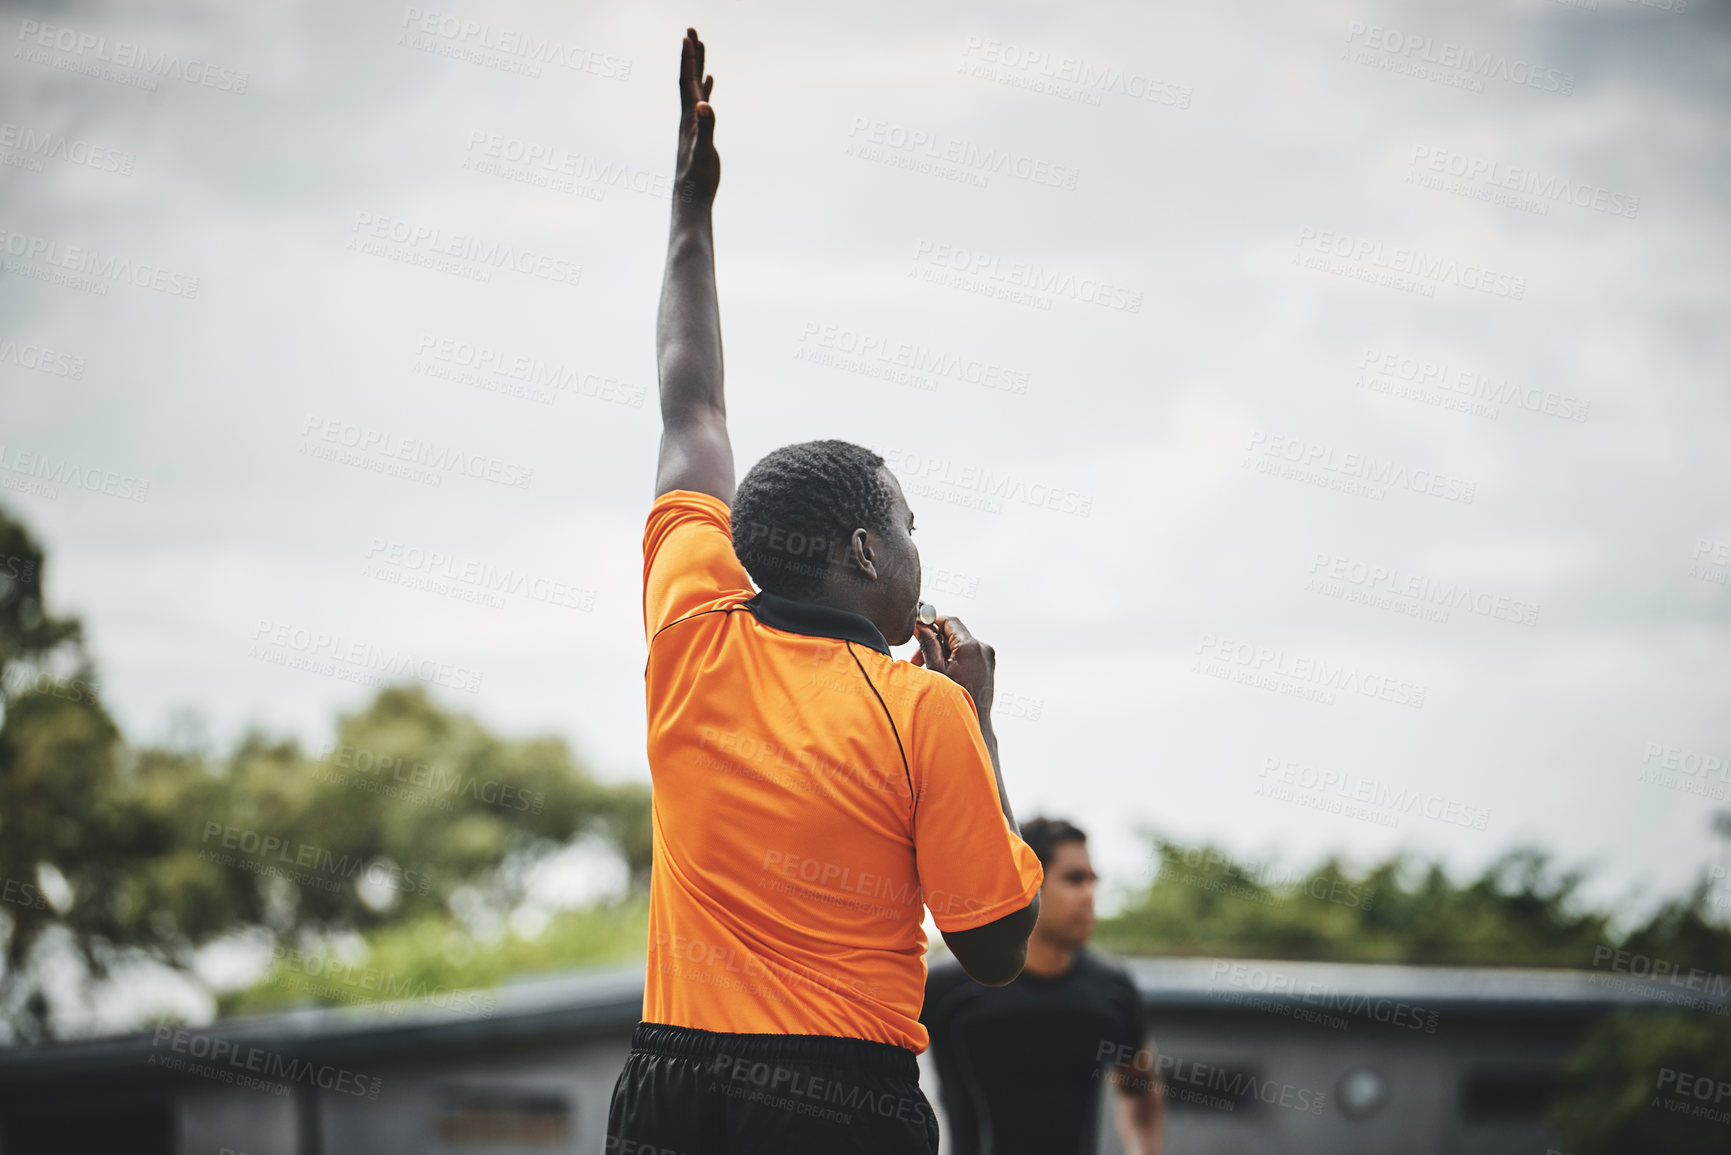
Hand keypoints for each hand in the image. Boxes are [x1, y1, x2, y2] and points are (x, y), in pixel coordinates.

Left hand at [675, 28, 718, 205]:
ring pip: (695, 88)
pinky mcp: (700, 132)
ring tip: (701, 47)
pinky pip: (702, 103)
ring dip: (698, 67)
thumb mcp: (704, 151)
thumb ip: (706, 127)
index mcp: (688, 117)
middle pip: (688, 78)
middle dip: (691, 54)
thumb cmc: (698, 178)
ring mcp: (693, 123)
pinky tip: (709, 82)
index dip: (687, 58)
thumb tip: (705, 106)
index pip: (686, 81)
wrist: (691, 198)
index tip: (688, 35)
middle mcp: (688, 116)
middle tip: (692, 30)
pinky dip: (705, 89)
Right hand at [912, 616, 994, 716]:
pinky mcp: (987, 665)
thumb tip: (920, 627)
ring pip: (959, 644)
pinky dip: (952, 658)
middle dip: (934, 642)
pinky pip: (967, 653)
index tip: (918, 629)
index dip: (932, 622)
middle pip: (953, 633)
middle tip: (917, 659)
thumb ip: (928, 645)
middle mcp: (982, 649)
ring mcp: (987, 657)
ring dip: (942, 652)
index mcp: (971, 647)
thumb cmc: (954, 702)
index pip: (950, 621)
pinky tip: (942, 673)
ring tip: (928, 669)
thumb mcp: (936, 671)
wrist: (975, 724)